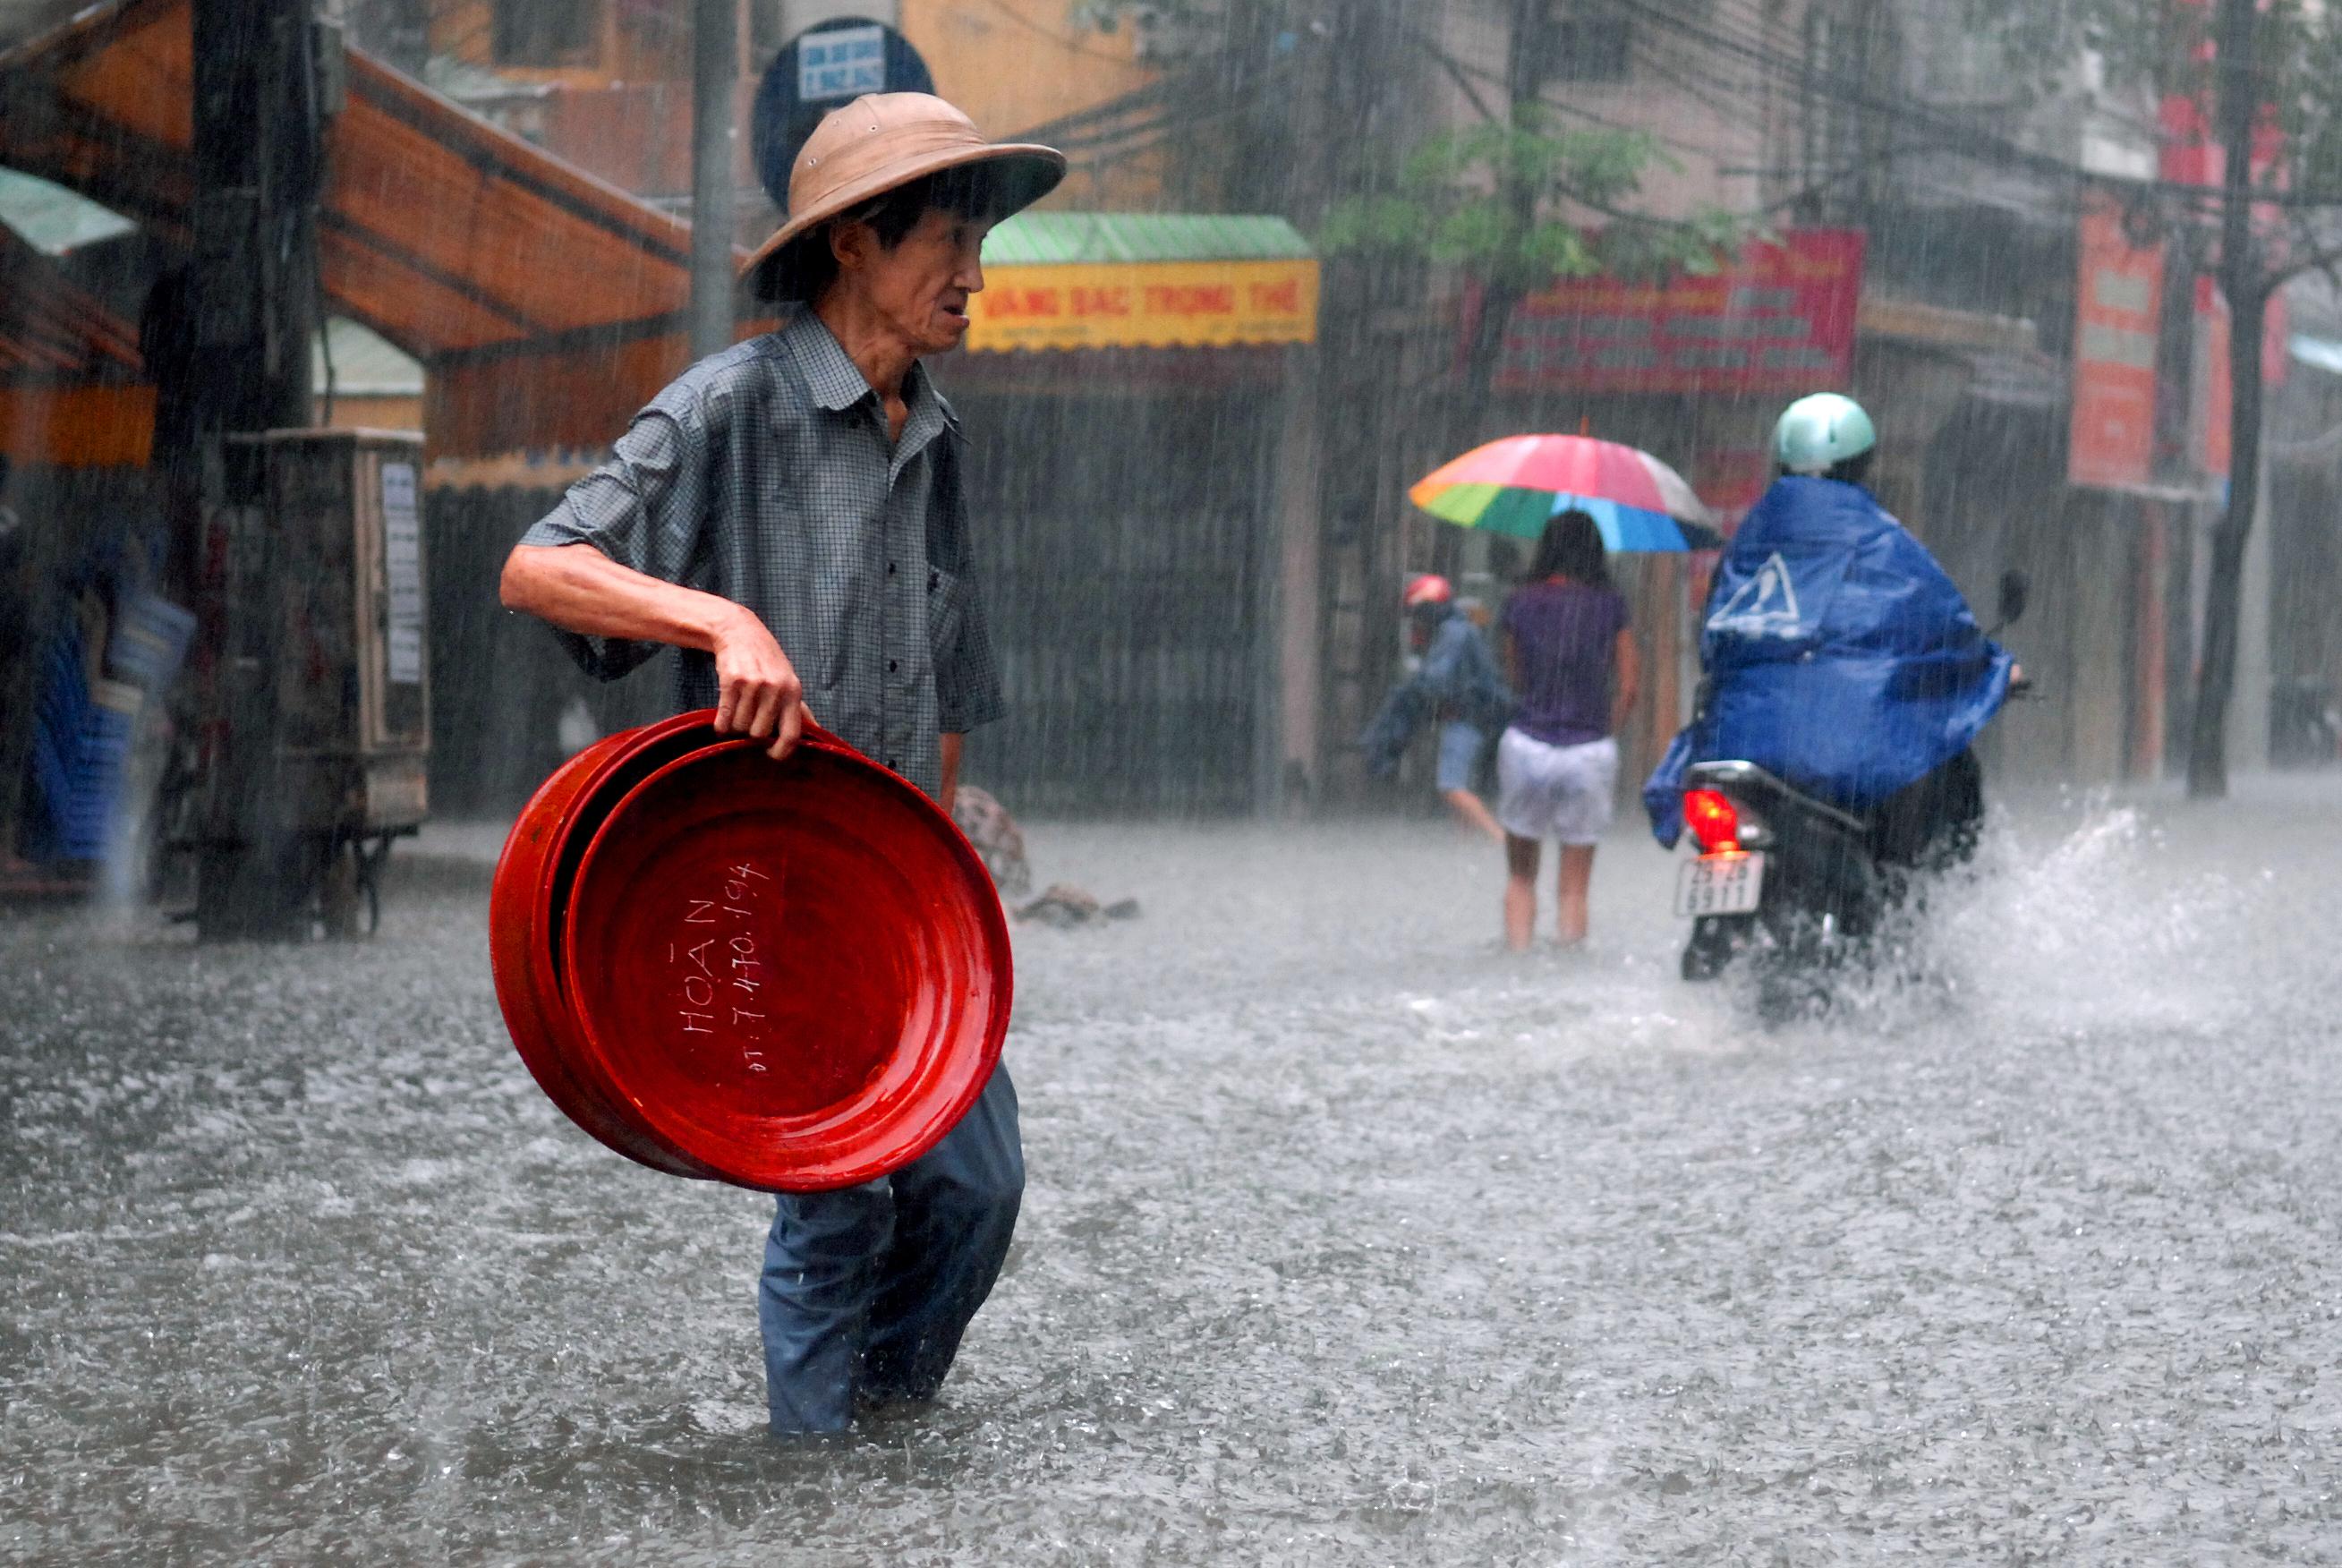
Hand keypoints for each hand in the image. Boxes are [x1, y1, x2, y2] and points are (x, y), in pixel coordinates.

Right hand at [710, 606, 808, 759]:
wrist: (740, 632)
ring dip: (736, 727)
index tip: (772, 755)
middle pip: (760, 734)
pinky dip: (721, 725)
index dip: (781, 752)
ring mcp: (753, 685)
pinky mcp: (731, 681)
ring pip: (741, 727)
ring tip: (738, 713)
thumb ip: (801, 709)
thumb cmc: (768, 662)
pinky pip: (724, 717)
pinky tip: (722, 720)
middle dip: (751, 735)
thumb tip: (818, 733)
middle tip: (749, 723)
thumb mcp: (789, 681)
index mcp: (793, 693)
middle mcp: (776, 689)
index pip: (792, 734)